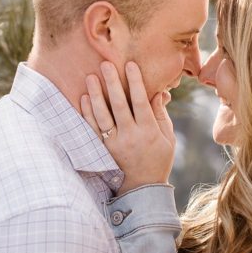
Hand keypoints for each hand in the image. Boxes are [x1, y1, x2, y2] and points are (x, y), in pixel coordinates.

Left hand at [80, 61, 175, 193]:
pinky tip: (84, 98)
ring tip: (91, 77)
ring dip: (96, 95)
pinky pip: (93, 129)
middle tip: (105, 64)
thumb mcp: (167, 138)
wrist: (142, 188)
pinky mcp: (103, 150)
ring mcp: (114, 144)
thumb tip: (157, 91)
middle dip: (112, 83)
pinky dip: (87, 113)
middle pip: (119, 105)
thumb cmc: (159, 160)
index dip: (135, 83)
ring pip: (102, 116)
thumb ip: (160, 115)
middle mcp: (130, 136)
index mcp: (148, 131)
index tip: (130, 64)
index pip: (141, 102)